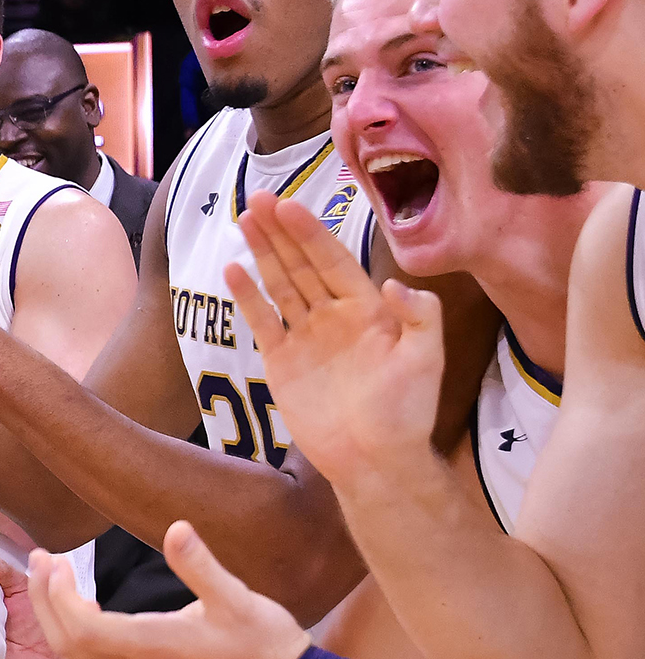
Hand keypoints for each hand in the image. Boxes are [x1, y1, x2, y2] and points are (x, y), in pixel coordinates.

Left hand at [28, 521, 309, 658]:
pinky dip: (71, 639)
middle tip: (41, 561)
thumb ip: (202, 564)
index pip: (85, 629)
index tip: (57, 562)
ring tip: (50, 580)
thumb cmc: (265, 644)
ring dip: (53, 621)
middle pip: (68, 646)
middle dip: (43, 602)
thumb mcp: (239, 597)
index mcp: (157, 646)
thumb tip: (177, 527)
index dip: (59, 597)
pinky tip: (80, 610)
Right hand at [222, 191, 442, 477]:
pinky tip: (232, 271)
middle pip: (302, 263)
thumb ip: (420, 316)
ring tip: (244, 220)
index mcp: (369, 309)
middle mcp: (334, 315)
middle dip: (281, 231)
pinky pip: (262, 320)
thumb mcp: (426, 360)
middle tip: (258, 199)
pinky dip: (247, 296)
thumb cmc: (406, 411)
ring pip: (280, 283)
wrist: (374, 460)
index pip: (334, 260)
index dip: (311, 232)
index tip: (289, 204)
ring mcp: (306, 336)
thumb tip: (393, 282)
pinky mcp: (282, 360)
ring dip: (263, 252)